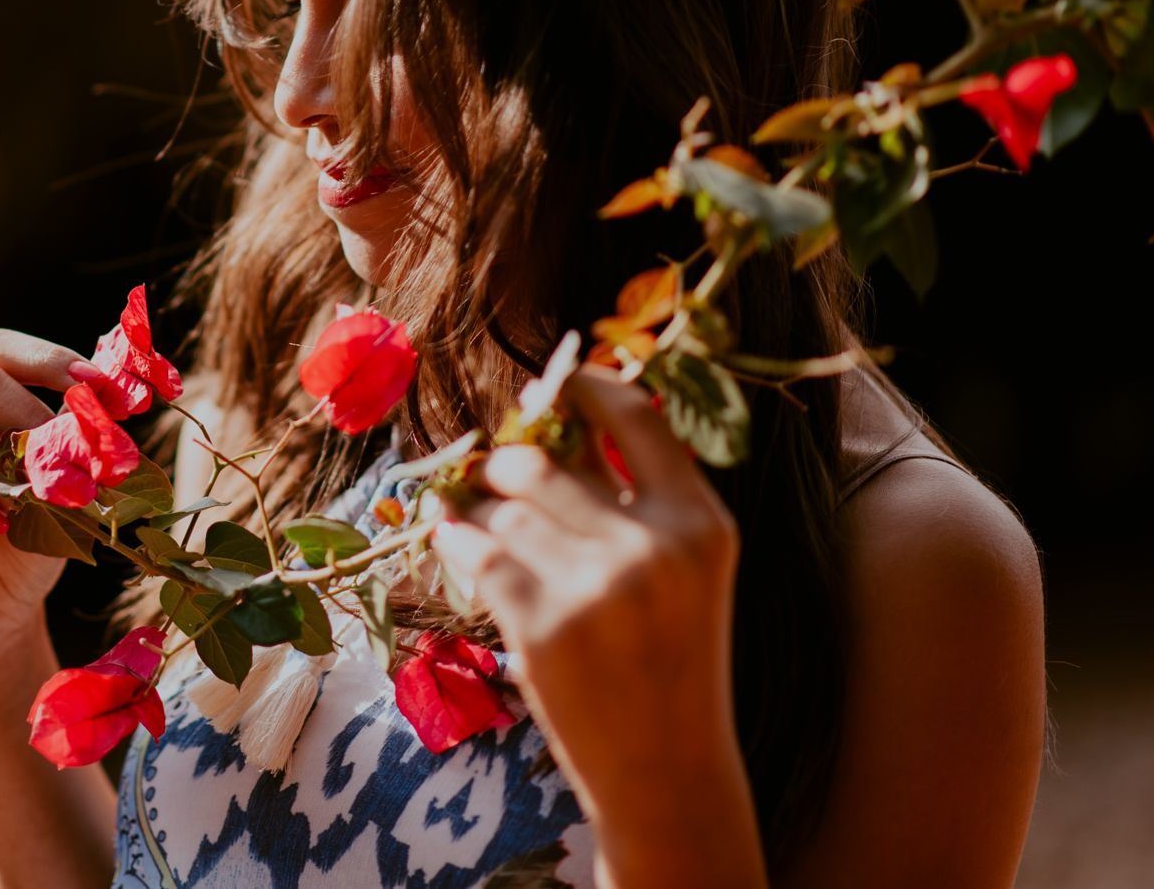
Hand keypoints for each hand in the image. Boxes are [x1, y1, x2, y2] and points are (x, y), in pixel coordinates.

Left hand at [431, 364, 758, 872]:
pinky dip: (456, 542)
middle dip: (506, 465)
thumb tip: (559, 418)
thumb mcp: (685, 572)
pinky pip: (478, 553)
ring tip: (470, 515)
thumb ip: (637, 498)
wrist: (668, 769)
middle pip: (543, 461)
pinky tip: (452, 539)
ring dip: (477, 508)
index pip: (639, 418)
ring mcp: (596, 587)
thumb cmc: (670, 660)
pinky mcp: (544, 626)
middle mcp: (653, 546)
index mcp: (701, 524)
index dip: (587, 387)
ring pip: (503, 508)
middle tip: (492, 472)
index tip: (555, 383)